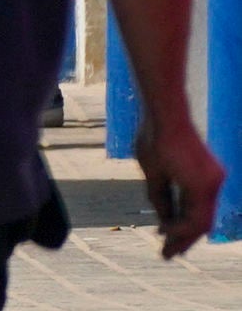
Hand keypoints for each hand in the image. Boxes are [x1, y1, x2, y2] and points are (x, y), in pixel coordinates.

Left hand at [136, 114, 224, 257]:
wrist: (167, 111)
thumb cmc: (154, 139)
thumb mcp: (151, 173)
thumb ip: (159, 199)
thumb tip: (163, 222)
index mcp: (200, 185)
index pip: (194, 222)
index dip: (178, 234)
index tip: (161, 240)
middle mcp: (213, 183)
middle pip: (202, 221)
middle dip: (184, 238)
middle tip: (167, 255)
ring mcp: (214, 177)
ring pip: (204, 211)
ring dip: (187, 226)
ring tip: (169, 242)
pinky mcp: (210, 171)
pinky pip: (202, 199)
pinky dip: (189, 211)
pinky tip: (173, 220)